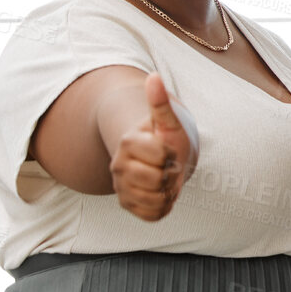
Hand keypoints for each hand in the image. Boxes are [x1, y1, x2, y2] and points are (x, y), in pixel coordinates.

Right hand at [110, 73, 194, 220]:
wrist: (162, 159)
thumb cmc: (167, 137)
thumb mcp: (168, 121)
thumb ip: (160, 102)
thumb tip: (154, 77)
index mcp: (127, 143)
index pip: (161, 154)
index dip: (172, 154)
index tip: (168, 150)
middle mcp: (118, 166)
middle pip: (158, 179)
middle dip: (171, 173)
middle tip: (168, 166)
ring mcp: (121, 187)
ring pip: (156, 199)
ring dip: (169, 191)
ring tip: (165, 179)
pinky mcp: (128, 204)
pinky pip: (153, 214)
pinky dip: (164, 206)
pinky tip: (161, 193)